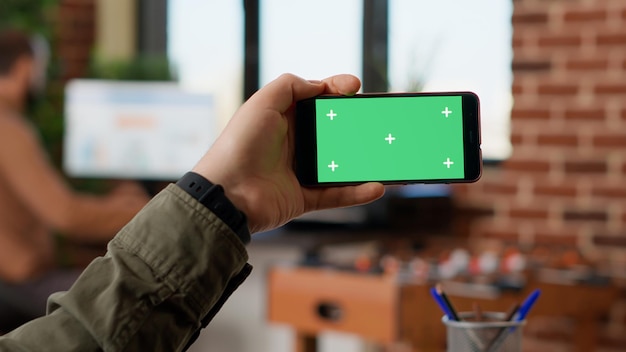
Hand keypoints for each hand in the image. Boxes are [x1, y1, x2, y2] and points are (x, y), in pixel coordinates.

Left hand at [192, 73, 384, 232]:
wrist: (227, 194)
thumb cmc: (241, 144)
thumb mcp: (263, 102)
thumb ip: (291, 85)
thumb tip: (319, 85)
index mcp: (282, 118)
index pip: (316, 99)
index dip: (336, 90)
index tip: (356, 87)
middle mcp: (292, 143)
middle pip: (332, 130)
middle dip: (356, 125)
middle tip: (376, 120)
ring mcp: (299, 171)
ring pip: (339, 163)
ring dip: (362, 161)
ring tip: (385, 154)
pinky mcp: (303, 198)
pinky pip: (336, 195)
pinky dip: (357, 193)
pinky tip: (376, 186)